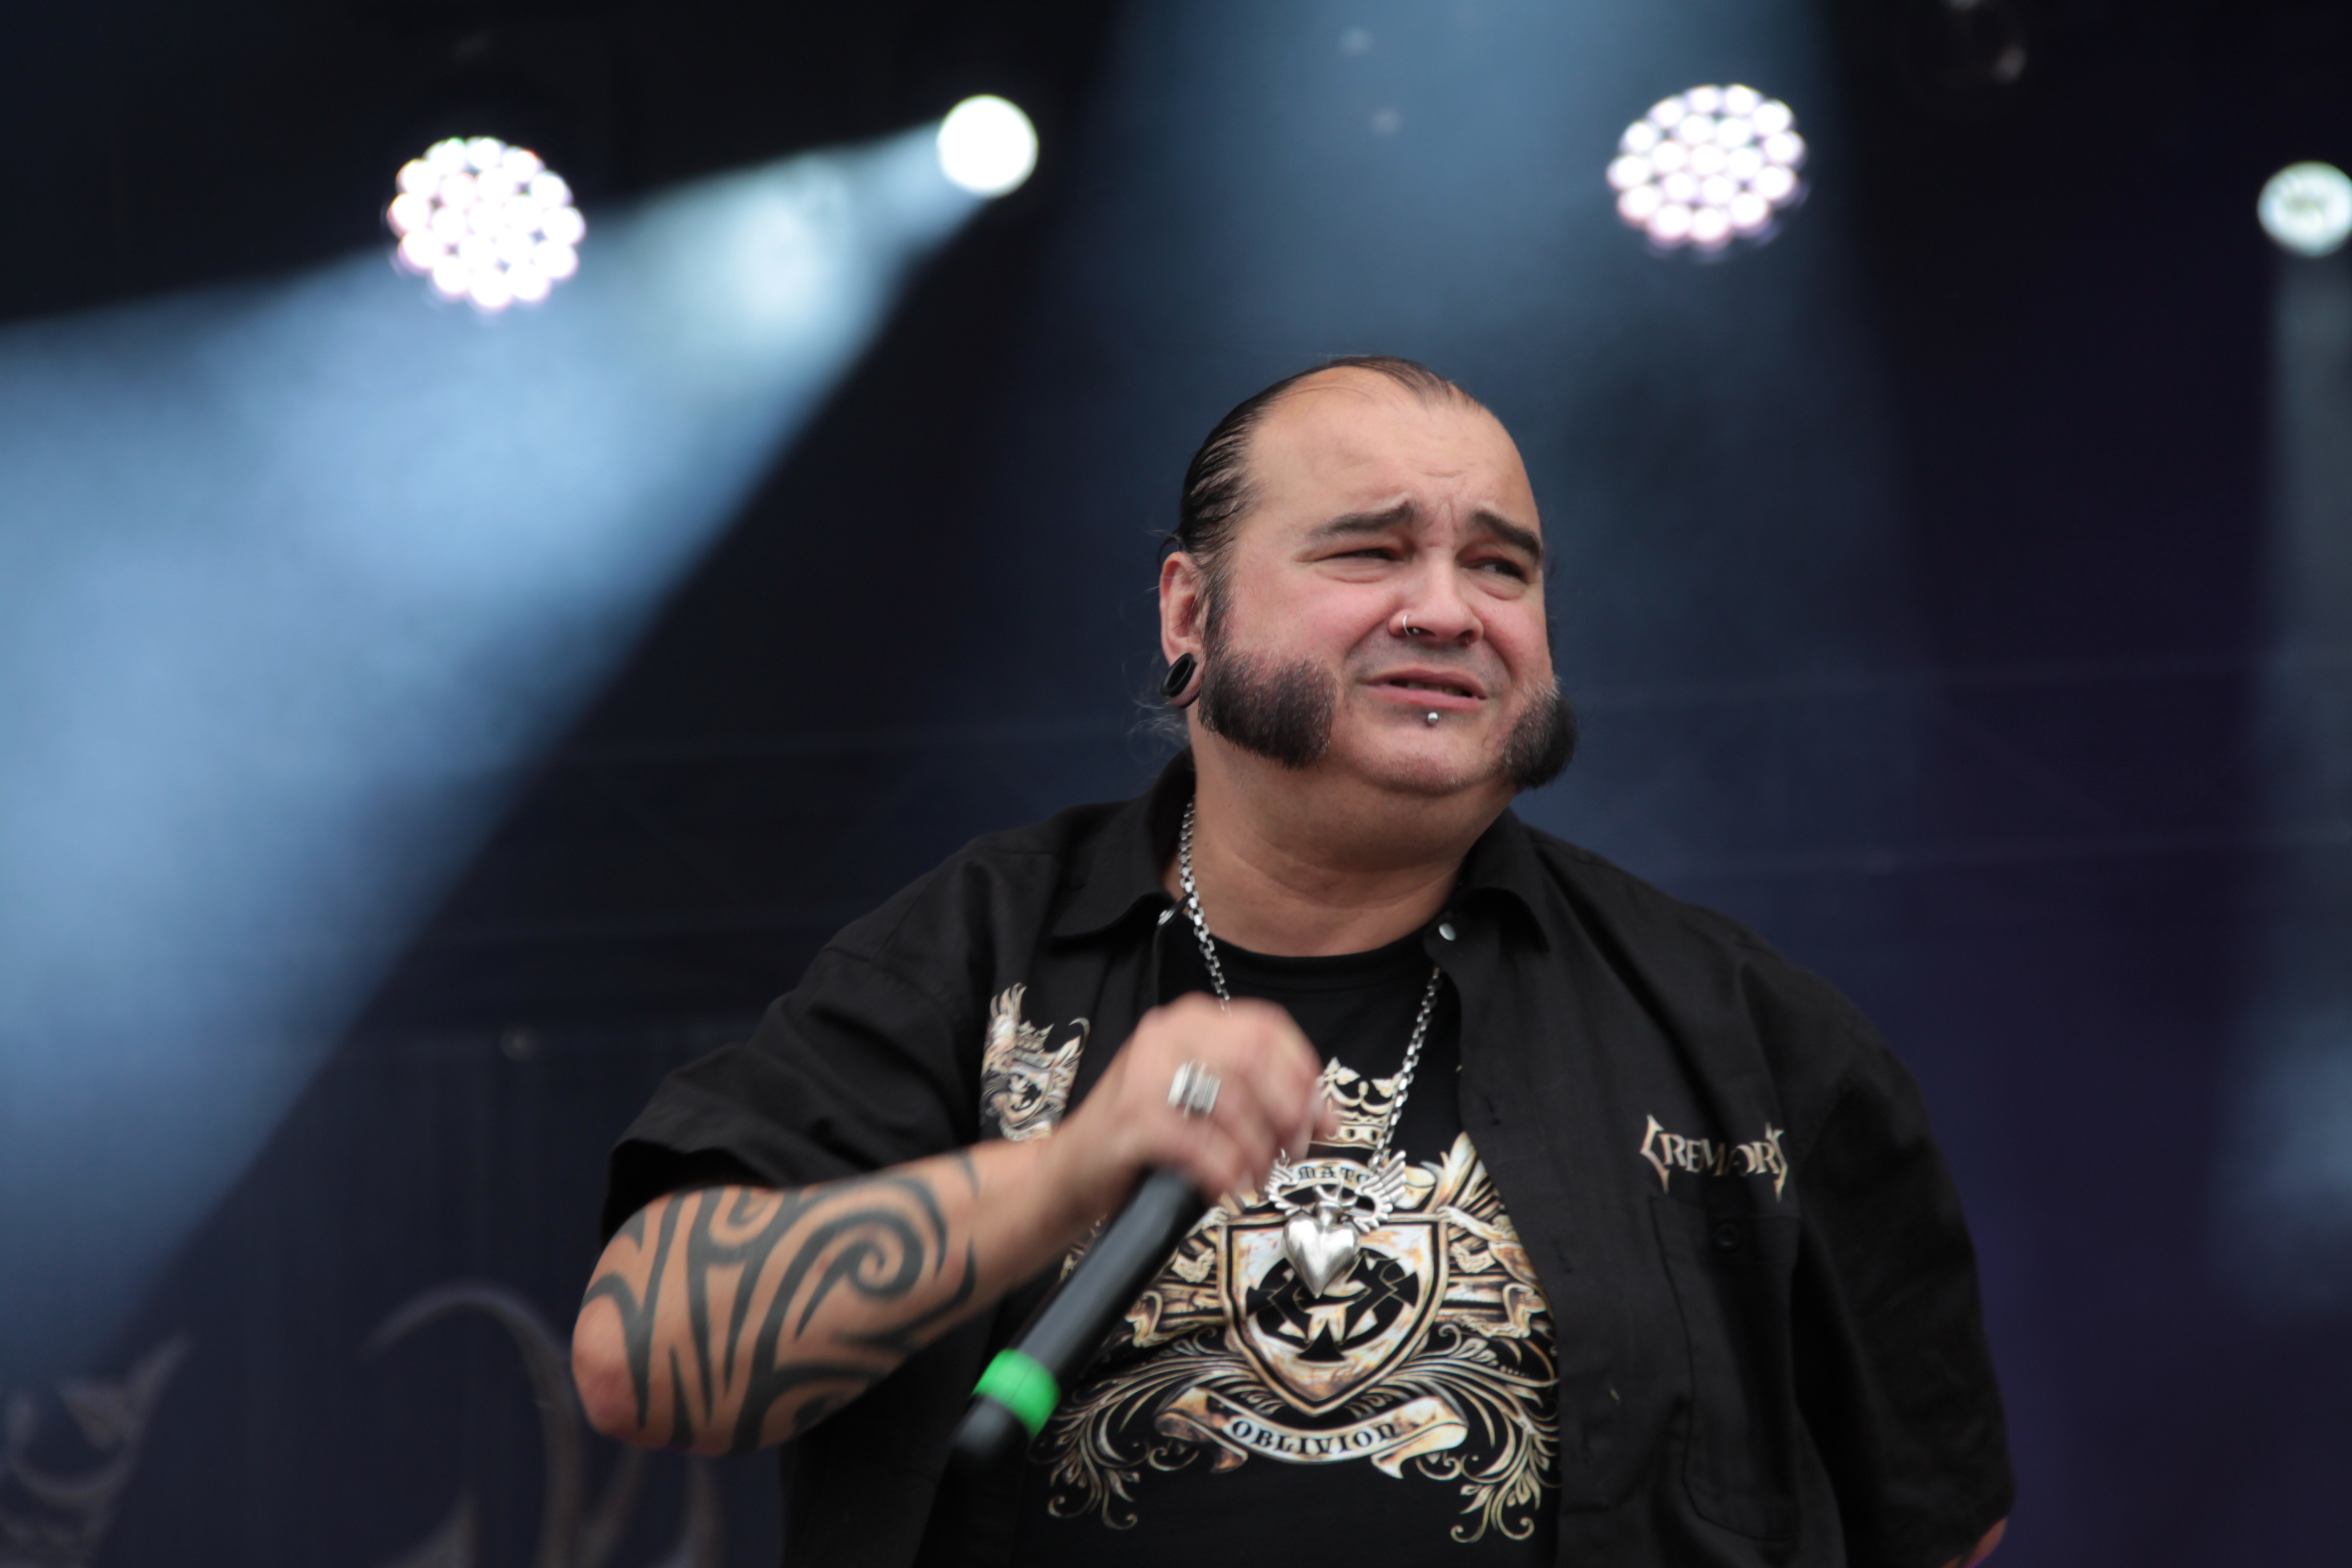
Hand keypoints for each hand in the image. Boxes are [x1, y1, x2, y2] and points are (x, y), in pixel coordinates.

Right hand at [1041, 994, 1333, 1223]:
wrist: (1068, 1173)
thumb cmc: (1144, 1139)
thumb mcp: (1204, 1100)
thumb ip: (1260, 1096)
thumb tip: (1324, 1114)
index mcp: (1191, 1021)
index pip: (1268, 1027)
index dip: (1304, 1074)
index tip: (1319, 1118)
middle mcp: (1167, 1034)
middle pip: (1256, 1060)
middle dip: (1286, 1113)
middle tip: (1290, 1151)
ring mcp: (1145, 1073)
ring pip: (1232, 1103)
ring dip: (1256, 1151)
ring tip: (1253, 1175)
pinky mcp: (1132, 1118)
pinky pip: (1200, 1144)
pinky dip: (1224, 1172)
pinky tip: (1226, 1186)